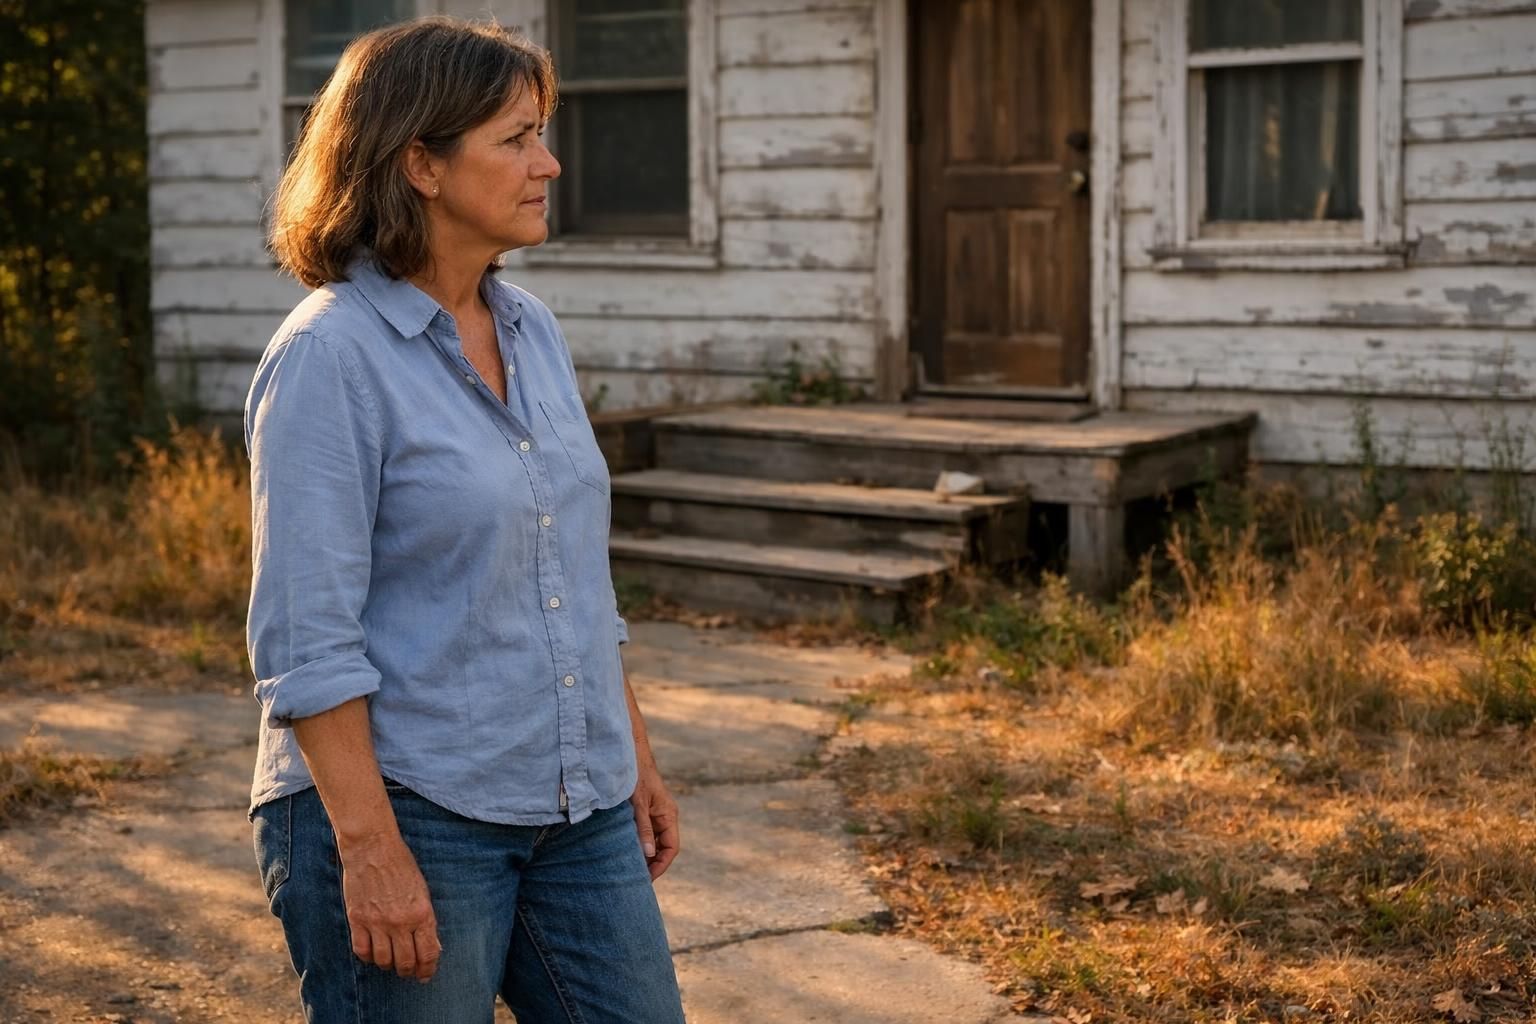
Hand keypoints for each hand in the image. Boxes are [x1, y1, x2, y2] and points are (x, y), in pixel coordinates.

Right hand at [338, 833, 441, 981]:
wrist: (373, 847)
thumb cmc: (401, 865)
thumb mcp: (422, 891)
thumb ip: (426, 919)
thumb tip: (431, 946)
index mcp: (422, 913)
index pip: (428, 953)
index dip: (428, 969)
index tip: (425, 975)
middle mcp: (400, 922)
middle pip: (405, 962)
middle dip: (408, 971)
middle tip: (408, 971)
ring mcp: (377, 922)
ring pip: (383, 961)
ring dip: (388, 965)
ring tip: (391, 961)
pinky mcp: (357, 920)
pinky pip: (362, 951)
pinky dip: (368, 956)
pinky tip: (372, 952)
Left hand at [631, 762, 679, 880]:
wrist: (630, 752)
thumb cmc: (636, 775)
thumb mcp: (638, 803)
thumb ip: (643, 828)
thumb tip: (647, 854)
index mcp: (668, 815)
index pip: (671, 848)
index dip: (660, 865)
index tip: (647, 879)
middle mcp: (665, 816)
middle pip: (663, 847)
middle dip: (652, 863)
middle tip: (636, 879)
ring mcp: (655, 813)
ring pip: (653, 840)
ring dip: (644, 854)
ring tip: (629, 868)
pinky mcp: (645, 810)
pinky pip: (645, 832)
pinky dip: (638, 842)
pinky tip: (626, 850)